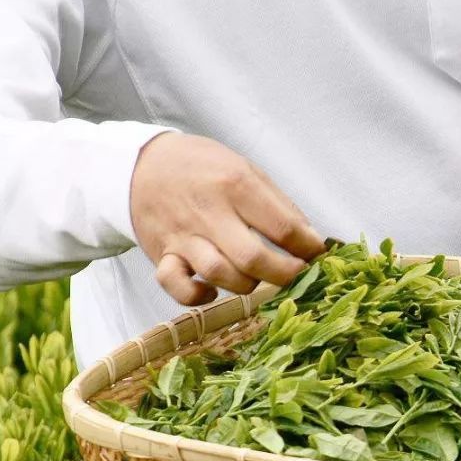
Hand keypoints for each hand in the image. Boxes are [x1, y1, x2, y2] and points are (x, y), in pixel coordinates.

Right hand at [130, 133, 325, 304]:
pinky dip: (197, 296)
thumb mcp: (245, 169)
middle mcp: (209, 212)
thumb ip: (279, 205)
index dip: (308, 248)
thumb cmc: (203, 168)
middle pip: (253, 258)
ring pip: (218, 274)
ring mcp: (184, 237)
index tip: (318, 256)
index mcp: (236, 184)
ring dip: (246, 285)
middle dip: (284, 275)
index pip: (283, 227)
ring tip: (256, 278)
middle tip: (296, 276)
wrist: (142, 165)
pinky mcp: (162, 255)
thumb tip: (311, 240)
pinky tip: (212, 290)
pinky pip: (176, 286)